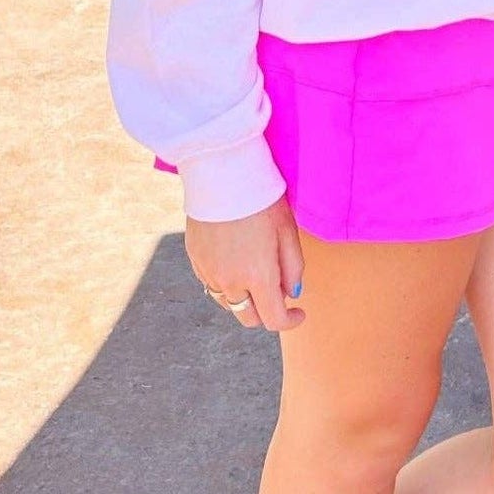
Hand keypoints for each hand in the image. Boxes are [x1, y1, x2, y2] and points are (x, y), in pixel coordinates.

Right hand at [186, 196, 306, 332]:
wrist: (222, 172)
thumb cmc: (261, 198)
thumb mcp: (288, 230)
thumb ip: (293, 267)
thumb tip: (291, 294)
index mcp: (257, 276)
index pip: (273, 320)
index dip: (290, 321)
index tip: (298, 312)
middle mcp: (230, 281)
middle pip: (248, 317)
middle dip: (266, 311)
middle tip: (277, 290)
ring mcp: (208, 271)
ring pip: (228, 302)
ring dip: (244, 297)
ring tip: (254, 272)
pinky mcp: (194, 259)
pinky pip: (211, 283)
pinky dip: (226, 282)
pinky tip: (234, 259)